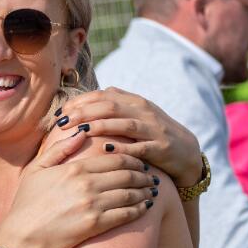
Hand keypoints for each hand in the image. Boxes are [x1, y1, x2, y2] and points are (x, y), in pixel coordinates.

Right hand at [0, 133, 158, 247]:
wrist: (23, 237)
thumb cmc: (27, 203)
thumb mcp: (36, 169)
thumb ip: (59, 149)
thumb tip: (80, 133)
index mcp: (74, 168)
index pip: (114, 158)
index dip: (131, 159)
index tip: (139, 161)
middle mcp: (87, 184)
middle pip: (127, 174)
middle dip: (143, 174)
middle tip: (150, 176)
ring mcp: (93, 205)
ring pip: (130, 193)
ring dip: (145, 191)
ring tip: (151, 191)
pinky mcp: (96, 225)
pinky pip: (126, 214)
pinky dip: (140, 209)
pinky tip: (145, 208)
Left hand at [54, 87, 202, 187]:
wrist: (187, 152)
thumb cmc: (153, 133)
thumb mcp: (137, 113)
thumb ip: (117, 103)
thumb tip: (93, 95)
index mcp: (133, 101)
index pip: (102, 95)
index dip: (79, 102)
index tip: (60, 112)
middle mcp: (143, 111)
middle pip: (109, 107)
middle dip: (82, 113)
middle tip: (61, 123)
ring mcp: (153, 129)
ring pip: (123, 124)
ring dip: (99, 127)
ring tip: (78, 132)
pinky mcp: (160, 148)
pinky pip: (139, 147)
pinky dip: (122, 148)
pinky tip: (105, 150)